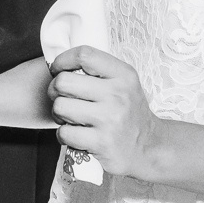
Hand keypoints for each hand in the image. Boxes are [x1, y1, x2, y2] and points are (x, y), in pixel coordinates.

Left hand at [48, 46, 164, 181]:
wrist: (149, 147)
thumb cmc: (130, 113)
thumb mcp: (125, 84)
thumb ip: (99, 72)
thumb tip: (60, 66)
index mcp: (123, 75)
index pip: (84, 55)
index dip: (63, 60)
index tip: (57, 69)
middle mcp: (117, 95)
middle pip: (64, 81)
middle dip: (54, 90)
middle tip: (60, 97)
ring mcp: (109, 119)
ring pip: (60, 107)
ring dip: (58, 114)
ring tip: (68, 118)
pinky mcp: (101, 142)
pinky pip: (64, 132)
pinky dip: (63, 135)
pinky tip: (74, 134)